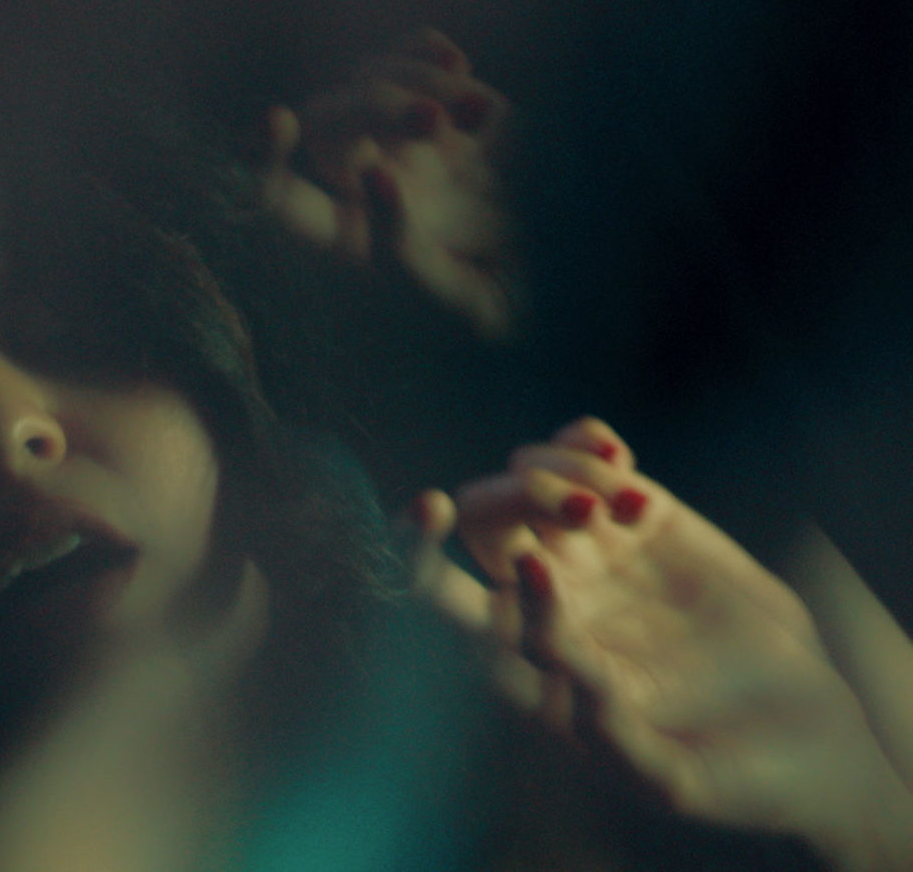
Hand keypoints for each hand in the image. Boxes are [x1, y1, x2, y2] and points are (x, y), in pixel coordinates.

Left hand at [260, 29, 518, 338]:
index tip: (278, 121)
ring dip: (419, 82)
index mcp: (345, 240)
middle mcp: (361, 186)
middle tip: (434, 120)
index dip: (261, 158)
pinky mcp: (449, 122)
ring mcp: (403, 148)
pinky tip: (456, 62)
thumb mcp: (453, 309)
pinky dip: (427, 55)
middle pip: (327, 120)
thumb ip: (406, 254)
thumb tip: (377, 176)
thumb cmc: (497, 323)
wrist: (565, 301)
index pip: (276, 197)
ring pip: (373, 80)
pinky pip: (415, 63)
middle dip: (375, 106)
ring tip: (480, 113)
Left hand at [414, 418, 912, 867]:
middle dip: (508, 495)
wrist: (808, 738)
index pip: (436, 601)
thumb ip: (608, 729)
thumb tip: (552, 651)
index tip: (432, 507)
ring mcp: (590, 553)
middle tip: (582, 511)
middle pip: (480, 520)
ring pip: (529, 476)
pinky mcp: (643, 519)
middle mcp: (542, 601)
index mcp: (521, 664)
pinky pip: (587, 455)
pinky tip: (621, 464)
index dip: (413, 552)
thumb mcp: (670, 777)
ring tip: (622, 503)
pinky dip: (588, 442)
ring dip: (560, 469)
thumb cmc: (729, 777)